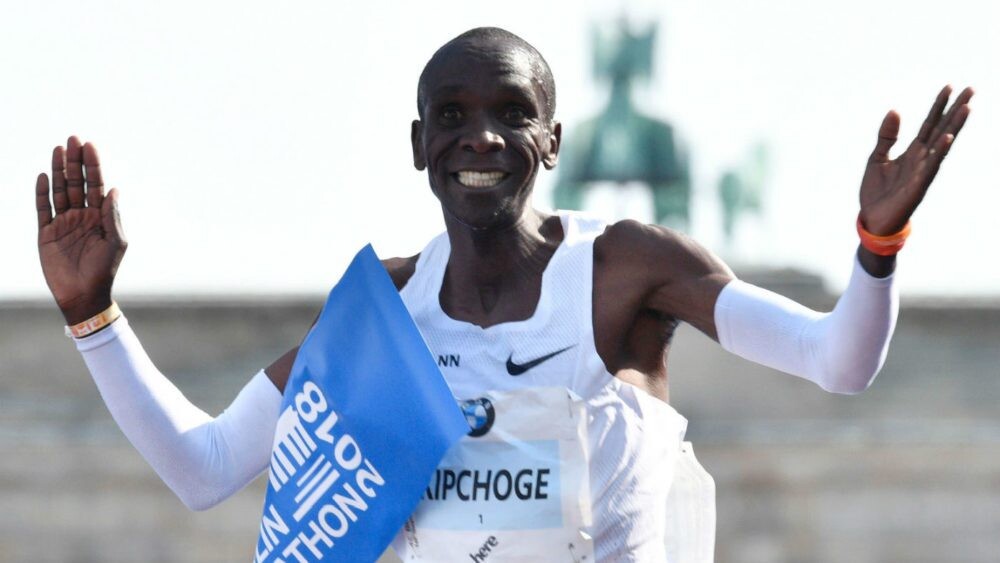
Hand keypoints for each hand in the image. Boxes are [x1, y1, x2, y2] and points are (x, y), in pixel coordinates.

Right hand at [36, 137, 126, 324]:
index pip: (96, 184)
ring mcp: (63, 222)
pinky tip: (43, 176)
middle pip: (76, 182)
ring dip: (58, 170)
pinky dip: (42, 192)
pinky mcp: (47, 233)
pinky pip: (43, 208)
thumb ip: (112, 216)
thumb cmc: (104, 270)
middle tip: (73, 138)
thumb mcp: (115, 242)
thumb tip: (114, 189)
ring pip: (59, 190)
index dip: (93, 165)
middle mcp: (82, 215)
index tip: (90, 145)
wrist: (84, 294)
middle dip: (75, 161)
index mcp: (100, 216)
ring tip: (59, 149)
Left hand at [859, 85, 973, 235]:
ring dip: (954, 126)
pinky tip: (947, 137)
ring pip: (942, 145)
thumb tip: (894, 110)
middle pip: (942, 129)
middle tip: (971, 89)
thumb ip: (887, 136)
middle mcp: (922, 159)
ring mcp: (922, 172)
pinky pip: (930, 166)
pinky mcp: (917, 186)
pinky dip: (939, 152)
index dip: (938, 106)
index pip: (929, 124)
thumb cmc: (878, 192)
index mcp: (913, 152)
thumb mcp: (877, 158)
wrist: (872, 220)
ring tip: (967, 107)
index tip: (949, 86)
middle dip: (955, 110)